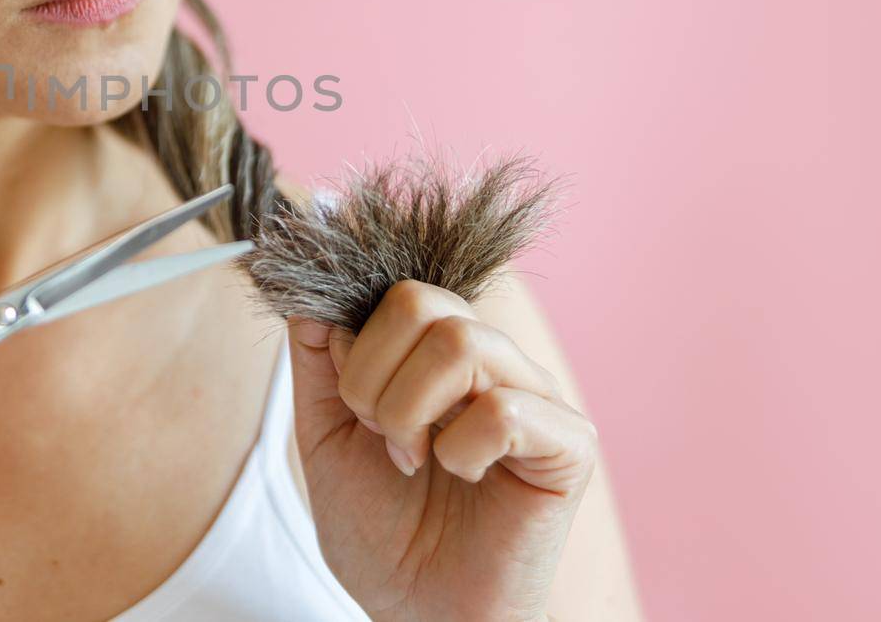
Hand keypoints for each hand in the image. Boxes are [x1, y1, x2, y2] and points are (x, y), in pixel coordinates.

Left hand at [285, 280, 597, 621]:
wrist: (418, 610)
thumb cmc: (382, 528)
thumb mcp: (325, 434)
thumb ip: (319, 362)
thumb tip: (312, 295)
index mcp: (437, 351)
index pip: (394, 291)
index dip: (354, 345)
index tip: (352, 408)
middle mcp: (492, 359)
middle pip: (421, 303)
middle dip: (372, 377)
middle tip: (379, 435)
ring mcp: (535, 396)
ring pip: (462, 343)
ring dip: (409, 410)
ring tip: (411, 459)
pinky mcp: (568, 444)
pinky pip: (507, 408)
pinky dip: (461, 448)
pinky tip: (462, 477)